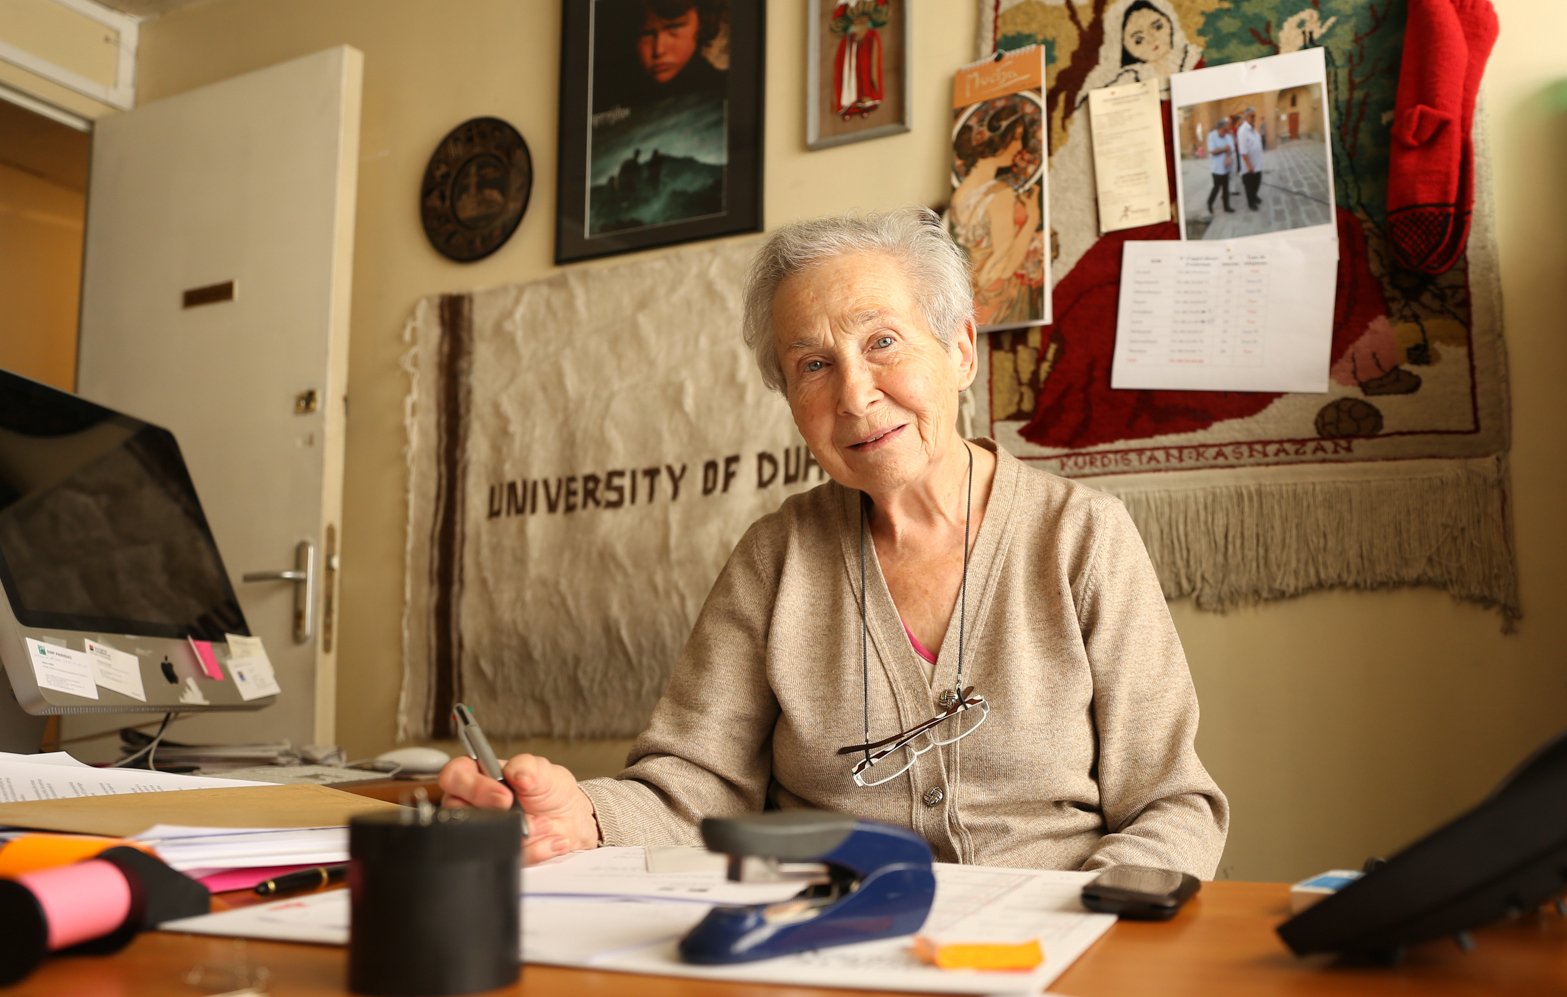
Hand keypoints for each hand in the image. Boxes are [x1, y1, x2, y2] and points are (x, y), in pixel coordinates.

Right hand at [437, 753, 600, 864]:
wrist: (570, 818)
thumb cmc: (549, 789)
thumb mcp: (543, 771)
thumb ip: (528, 766)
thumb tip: (517, 773)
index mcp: (476, 774)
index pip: (454, 776)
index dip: (474, 787)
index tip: (505, 795)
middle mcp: (470, 804)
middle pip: (458, 813)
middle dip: (497, 816)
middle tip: (522, 813)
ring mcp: (480, 831)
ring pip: (482, 839)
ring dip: (521, 834)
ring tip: (546, 823)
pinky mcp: (495, 853)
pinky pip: (506, 857)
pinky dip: (534, 849)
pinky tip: (549, 838)